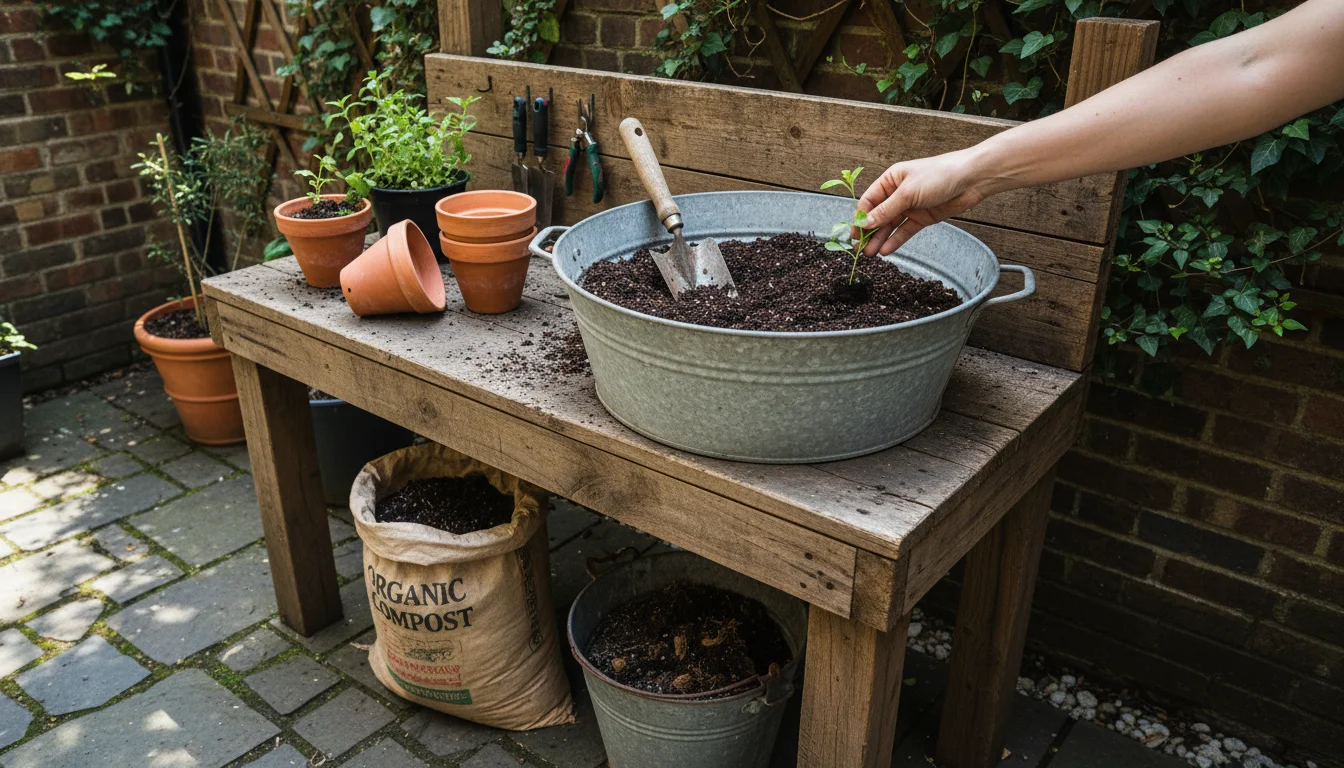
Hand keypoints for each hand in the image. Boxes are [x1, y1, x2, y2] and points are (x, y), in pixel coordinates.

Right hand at [854, 149, 990, 255]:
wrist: (971, 180)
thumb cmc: (939, 175)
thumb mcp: (908, 192)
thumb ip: (887, 210)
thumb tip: (866, 223)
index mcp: (890, 180)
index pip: (869, 201)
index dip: (861, 217)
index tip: (855, 233)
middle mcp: (898, 194)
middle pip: (878, 216)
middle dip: (868, 232)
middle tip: (859, 249)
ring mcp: (910, 207)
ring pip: (890, 226)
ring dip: (880, 239)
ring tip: (870, 254)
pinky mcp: (922, 218)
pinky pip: (905, 231)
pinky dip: (895, 240)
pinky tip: (886, 250)